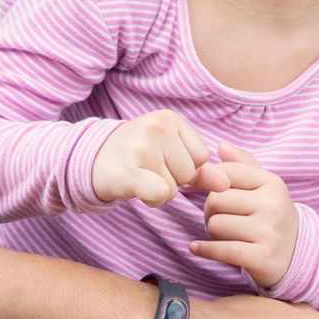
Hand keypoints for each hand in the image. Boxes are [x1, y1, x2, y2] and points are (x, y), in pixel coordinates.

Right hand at [92, 110, 211, 207]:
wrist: (92, 161)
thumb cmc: (137, 157)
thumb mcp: (169, 153)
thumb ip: (200, 169)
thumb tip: (226, 184)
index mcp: (169, 119)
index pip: (202, 157)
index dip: (184, 167)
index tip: (162, 160)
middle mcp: (156, 128)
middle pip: (188, 173)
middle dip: (172, 180)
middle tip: (147, 170)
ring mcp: (141, 147)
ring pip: (173, 189)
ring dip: (158, 192)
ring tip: (139, 177)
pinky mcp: (128, 171)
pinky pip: (159, 194)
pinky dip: (151, 199)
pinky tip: (136, 190)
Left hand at [188, 141, 298, 289]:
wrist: (299, 254)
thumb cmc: (272, 214)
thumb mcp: (265, 185)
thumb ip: (242, 164)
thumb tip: (221, 145)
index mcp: (272, 182)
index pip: (227, 171)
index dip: (208, 179)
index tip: (200, 188)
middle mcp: (272, 205)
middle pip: (216, 199)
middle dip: (209, 210)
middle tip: (217, 218)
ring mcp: (269, 232)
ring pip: (215, 225)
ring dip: (211, 232)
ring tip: (222, 234)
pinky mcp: (262, 258)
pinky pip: (222, 250)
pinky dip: (204, 249)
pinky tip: (196, 248)